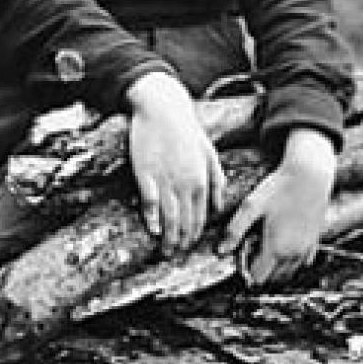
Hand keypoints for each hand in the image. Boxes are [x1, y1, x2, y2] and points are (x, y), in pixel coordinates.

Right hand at [126, 71, 226, 253]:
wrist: (163, 109)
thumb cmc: (187, 131)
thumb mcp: (210, 155)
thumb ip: (217, 183)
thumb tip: (218, 209)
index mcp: (202, 181)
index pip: (200, 217)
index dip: (194, 235)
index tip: (188, 246)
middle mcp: (185, 184)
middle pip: (185, 221)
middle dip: (181, 242)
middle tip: (175, 254)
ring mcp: (165, 180)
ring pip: (169, 217)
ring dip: (168, 237)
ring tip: (164, 250)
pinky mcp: (145, 174)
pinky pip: (149, 202)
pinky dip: (151, 218)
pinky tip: (152, 229)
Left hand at [219, 126, 336, 285]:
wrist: (310, 175)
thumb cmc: (279, 188)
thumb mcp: (251, 206)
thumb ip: (234, 231)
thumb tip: (220, 252)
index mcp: (277, 248)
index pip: (258, 277)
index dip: (245, 270)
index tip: (241, 253)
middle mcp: (295, 254)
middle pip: (272, 278)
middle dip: (259, 269)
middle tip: (251, 246)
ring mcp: (307, 249)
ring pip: (288, 273)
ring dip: (274, 266)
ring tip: (264, 243)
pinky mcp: (315, 242)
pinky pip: (301, 262)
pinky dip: (290, 260)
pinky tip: (282, 241)